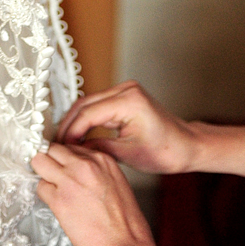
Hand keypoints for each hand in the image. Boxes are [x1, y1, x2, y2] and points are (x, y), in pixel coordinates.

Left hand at [32, 142, 154, 245]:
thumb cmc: (126, 224)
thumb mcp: (117, 183)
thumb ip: (97, 171)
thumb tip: (77, 170)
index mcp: (102, 159)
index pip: (71, 147)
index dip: (65, 159)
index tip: (63, 167)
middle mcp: (85, 164)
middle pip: (52, 149)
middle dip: (50, 161)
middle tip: (51, 174)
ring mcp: (70, 180)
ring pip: (40, 162)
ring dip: (43, 175)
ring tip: (51, 188)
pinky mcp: (59, 200)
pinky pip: (40, 187)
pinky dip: (45, 195)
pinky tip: (56, 205)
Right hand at [55, 81, 197, 175]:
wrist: (187, 146)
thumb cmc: (167, 152)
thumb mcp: (130, 155)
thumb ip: (99, 149)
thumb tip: (75, 151)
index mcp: (128, 101)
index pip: (88, 113)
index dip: (72, 131)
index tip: (61, 147)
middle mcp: (125, 90)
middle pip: (85, 104)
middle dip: (69, 124)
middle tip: (57, 144)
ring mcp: (125, 90)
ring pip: (89, 103)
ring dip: (76, 121)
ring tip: (65, 141)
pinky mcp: (125, 96)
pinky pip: (99, 105)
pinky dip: (87, 119)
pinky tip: (79, 134)